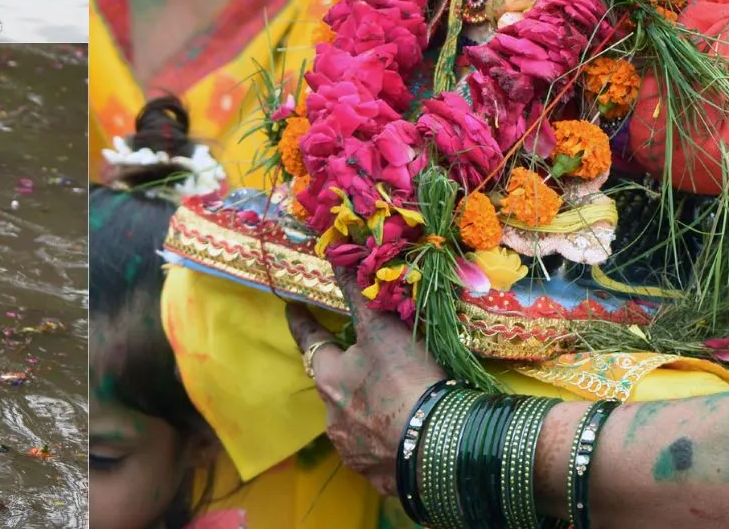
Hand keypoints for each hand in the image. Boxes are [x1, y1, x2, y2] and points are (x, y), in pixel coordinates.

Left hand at [285, 267, 447, 494]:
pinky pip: (377, 452)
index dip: (303, 323)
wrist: (435, 449)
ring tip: (391, 404)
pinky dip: (386, 441)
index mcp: (330, 379)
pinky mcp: (378, 476)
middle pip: (332, 387)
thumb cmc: (404, 380)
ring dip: (365, 411)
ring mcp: (354, 451)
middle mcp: (333, 418)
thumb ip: (358, 292)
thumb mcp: (382, 329)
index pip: (309, 342)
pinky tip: (404, 437)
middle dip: (342, 375)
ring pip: (352, 422)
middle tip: (359, 362)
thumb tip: (337, 252)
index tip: (293, 310)